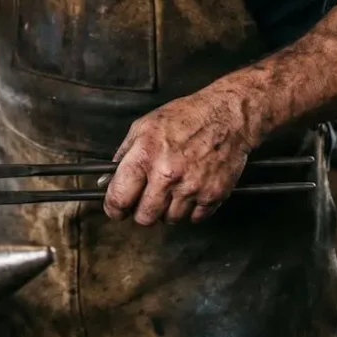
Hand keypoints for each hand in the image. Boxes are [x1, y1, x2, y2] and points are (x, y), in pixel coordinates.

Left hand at [103, 92, 255, 224]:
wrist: (227, 117)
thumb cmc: (186, 117)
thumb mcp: (142, 127)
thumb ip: (124, 155)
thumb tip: (108, 179)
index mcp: (145, 157)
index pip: (119, 198)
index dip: (113, 208)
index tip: (115, 210)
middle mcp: (167, 175)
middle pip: (144, 217)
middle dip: (140, 212)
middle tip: (143, 202)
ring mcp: (191, 187)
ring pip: (170, 220)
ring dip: (166, 211)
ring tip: (170, 192)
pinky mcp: (213, 194)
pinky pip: (194, 218)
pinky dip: (190, 210)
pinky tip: (188, 193)